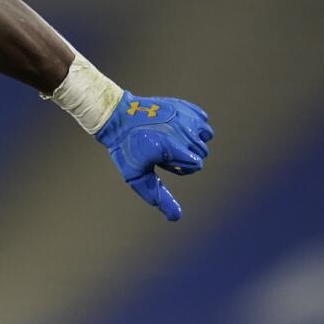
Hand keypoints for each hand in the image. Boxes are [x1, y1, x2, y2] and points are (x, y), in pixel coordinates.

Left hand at [95, 91, 213, 221]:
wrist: (117, 117)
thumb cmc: (126, 149)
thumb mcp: (137, 176)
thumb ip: (158, 196)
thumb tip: (176, 218)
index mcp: (170, 147)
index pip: (196, 165)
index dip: (180, 166)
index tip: (162, 160)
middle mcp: (181, 130)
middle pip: (202, 151)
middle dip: (185, 154)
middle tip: (163, 148)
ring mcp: (184, 115)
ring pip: (205, 135)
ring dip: (191, 139)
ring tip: (170, 137)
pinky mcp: (184, 105)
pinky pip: (202, 119)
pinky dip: (193, 124)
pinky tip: (175, 125)